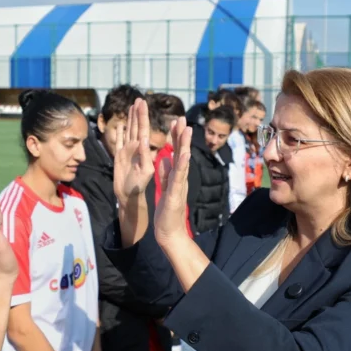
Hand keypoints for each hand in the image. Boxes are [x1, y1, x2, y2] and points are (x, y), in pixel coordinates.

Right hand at [112, 98, 155, 205]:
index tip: (143, 103)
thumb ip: (145, 156)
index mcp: (144, 150)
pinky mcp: (119, 157)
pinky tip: (121, 124)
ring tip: (132, 106)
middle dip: (138, 113)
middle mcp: (136, 148)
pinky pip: (119, 141)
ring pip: (129, 131)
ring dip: (130, 119)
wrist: (128, 196)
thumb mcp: (145, 172)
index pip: (144, 129)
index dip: (143, 116)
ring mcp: (127, 151)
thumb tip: (143, 139)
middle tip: (139, 99)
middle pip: (137, 127)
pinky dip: (119, 132)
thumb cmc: (139, 187)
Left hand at [154, 116, 192, 246]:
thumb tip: (165, 157)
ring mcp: (179, 186)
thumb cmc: (167, 212)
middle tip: (182, 118)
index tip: (175, 122)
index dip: (176, 138)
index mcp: (176, 176)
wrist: (169, 232)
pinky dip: (181, 165)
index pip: (176, 153)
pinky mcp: (175, 194)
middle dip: (181, 136)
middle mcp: (181, 178)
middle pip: (182, 153)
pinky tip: (182, 154)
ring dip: (184, 145)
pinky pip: (178, 178)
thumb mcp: (165, 187)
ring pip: (182, 162)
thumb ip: (166, 173)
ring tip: (186, 130)